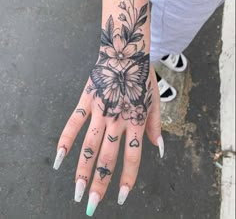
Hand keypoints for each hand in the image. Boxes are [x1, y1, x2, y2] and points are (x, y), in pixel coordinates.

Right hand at [53, 0, 163, 216]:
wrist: (125, 54)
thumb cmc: (141, 78)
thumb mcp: (155, 101)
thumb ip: (156, 126)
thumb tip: (159, 150)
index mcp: (135, 122)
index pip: (132, 158)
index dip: (127, 180)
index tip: (120, 197)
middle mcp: (117, 121)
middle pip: (108, 157)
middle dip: (100, 183)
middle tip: (92, 204)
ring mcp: (100, 112)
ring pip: (89, 146)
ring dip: (82, 170)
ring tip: (77, 190)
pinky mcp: (86, 102)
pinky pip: (73, 123)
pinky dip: (65, 140)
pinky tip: (57, 158)